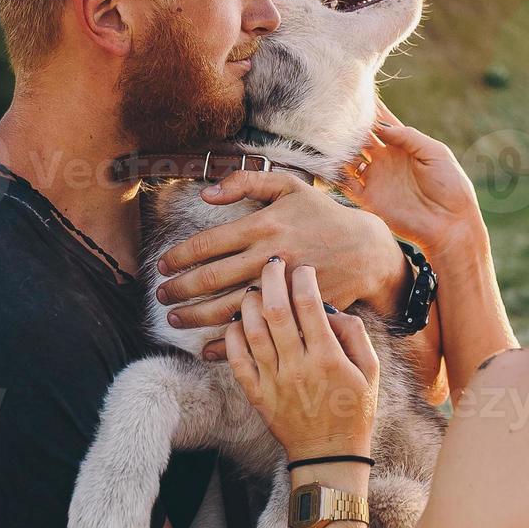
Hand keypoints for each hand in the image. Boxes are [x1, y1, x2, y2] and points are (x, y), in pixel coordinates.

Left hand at [155, 171, 406, 353]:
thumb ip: (246, 181)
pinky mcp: (296, 310)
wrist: (367, 250)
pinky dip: (228, 343)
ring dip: (195, 316)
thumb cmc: (323, 215)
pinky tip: (206, 347)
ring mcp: (283, 287)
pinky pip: (257, 330)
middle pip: (213, 278)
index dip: (179, 256)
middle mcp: (271, 257)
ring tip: (175, 319)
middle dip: (180, 289)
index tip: (162, 266)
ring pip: (229, 307)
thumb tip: (205, 193)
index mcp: (265, 225)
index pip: (208, 243)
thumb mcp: (289, 186)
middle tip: (161, 296)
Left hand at [224, 259, 378, 459]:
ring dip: (249, 303)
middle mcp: (297, 366)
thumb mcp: (371, 371)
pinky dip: (232, 336)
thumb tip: (332, 309)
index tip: (303, 268)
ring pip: (252, 331)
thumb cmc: (354, 410)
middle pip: (276, 310)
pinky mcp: (256, 394)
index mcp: (328, 358)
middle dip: (271, 279)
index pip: (310, 305)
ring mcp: (273, 381)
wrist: (328, 455)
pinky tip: (237, 322)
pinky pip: (236, 359)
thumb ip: (355, 335)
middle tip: (273, 263)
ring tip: (255, 290)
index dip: (303, 278)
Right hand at [340, 99, 484, 257]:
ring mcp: (375, 179)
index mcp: (403, 146)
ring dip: (338, 147)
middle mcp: (385, 160)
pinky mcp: (368, 199)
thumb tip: (380, 125)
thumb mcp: (435, 153)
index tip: (354, 92)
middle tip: (333, 110)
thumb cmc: (450, 186)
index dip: (369, 109)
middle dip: (348, 125)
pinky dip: (334, 173)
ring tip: (326, 133)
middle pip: (360, 137)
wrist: (450, 224)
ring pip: (348, 158)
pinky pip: (345, 184)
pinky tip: (326, 161)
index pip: (381, 122)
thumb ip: (408, 136)